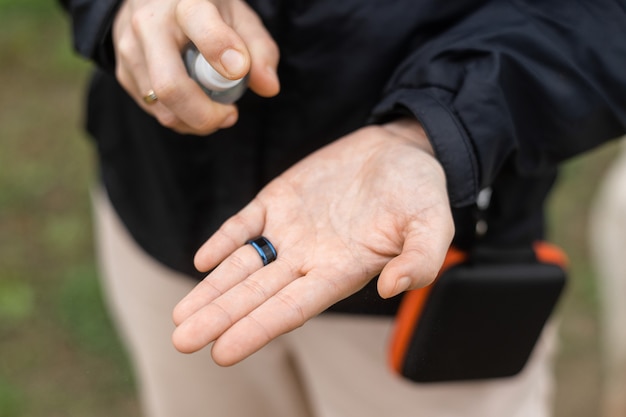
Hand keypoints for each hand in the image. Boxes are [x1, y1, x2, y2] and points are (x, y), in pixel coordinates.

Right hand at [112, 0, 279, 134]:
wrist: (154, 2)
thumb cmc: (206, 12)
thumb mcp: (238, 17)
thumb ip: (259, 50)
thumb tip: (269, 87)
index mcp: (185, 2)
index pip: (199, 25)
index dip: (220, 50)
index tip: (238, 71)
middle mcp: (149, 24)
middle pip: (171, 86)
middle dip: (206, 114)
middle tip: (230, 115)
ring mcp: (130, 50)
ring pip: (162, 108)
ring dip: (196, 121)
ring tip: (216, 110)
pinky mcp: (123, 73)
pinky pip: (155, 111)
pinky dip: (182, 118)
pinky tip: (195, 104)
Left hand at [171, 119, 454, 364]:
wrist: (399, 150)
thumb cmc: (419, 190)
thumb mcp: (432, 222)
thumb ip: (420, 258)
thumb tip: (392, 287)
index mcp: (342, 270)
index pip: (293, 308)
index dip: (258, 329)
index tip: (223, 352)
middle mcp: (310, 257)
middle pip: (256, 294)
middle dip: (220, 317)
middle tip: (182, 341)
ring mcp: (291, 229)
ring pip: (244, 265)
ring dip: (212, 289)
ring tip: (180, 316)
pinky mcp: (279, 200)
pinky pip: (245, 224)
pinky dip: (225, 241)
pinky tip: (203, 261)